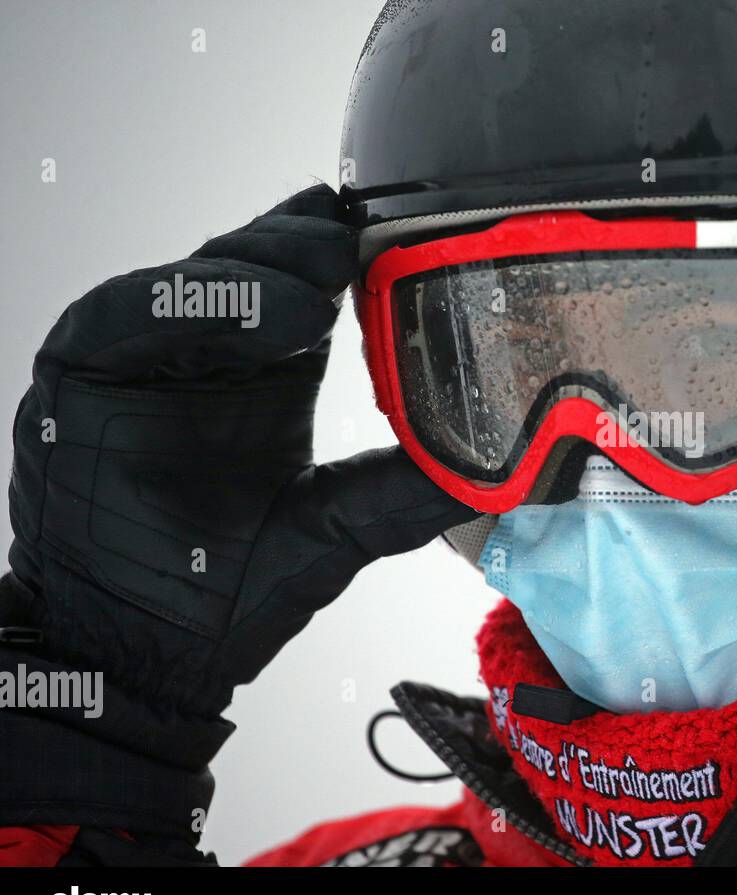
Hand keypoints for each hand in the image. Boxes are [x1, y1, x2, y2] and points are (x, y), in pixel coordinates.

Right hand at [5, 185, 473, 725]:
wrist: (143, 652)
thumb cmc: (228, 592)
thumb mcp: (335, 529)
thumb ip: (403, 492)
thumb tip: (492, 477)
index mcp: (269, 374)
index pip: (306, 290)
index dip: (346, 259)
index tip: (398, 238)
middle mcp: (208, 354)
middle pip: (254, 268)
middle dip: (305, 248)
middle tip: (355, 243)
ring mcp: (142, 356)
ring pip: (197, 280)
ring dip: (259, 269)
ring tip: (320, 280)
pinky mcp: (82, 369)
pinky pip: (126, 313)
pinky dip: (187, 304)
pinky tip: (256, 314)